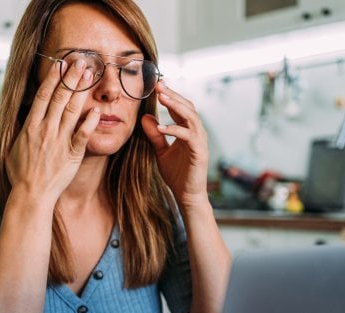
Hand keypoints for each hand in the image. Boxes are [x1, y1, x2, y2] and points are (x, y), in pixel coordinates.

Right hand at [7, 58, 100, 204]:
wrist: (31, 195)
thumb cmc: (20, 174)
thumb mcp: (13, 147)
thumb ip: (19, 129)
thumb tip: (20, 114)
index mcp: (30, 126)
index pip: (42, 96)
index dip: (52, 79)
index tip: (59, 65)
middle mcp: (45, 130)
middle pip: (59, 97)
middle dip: (70, 77)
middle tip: (80, 61)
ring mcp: (59, 141)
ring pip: (72, 110)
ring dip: (81, 91)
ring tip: (89, 75)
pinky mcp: (71, 154)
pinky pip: (82, 134)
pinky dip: (89, 121)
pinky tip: (97, 109)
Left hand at [141, 81, 208, 208]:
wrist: (187, 195)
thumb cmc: (177, 174)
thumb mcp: (161, 151)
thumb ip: (154, 135)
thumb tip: (145, 118)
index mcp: (188, 130)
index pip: (180, 107)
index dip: (170, 95)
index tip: (156, 85)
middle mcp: (196, 132)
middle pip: (187, 106)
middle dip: (173, 95)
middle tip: (158, 85)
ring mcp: (200, 141)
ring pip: (191, 117)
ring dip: (176, 106)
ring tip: (161, 98)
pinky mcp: (200, 152)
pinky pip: (188, 136)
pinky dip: (175, 130)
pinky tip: (161, 127)